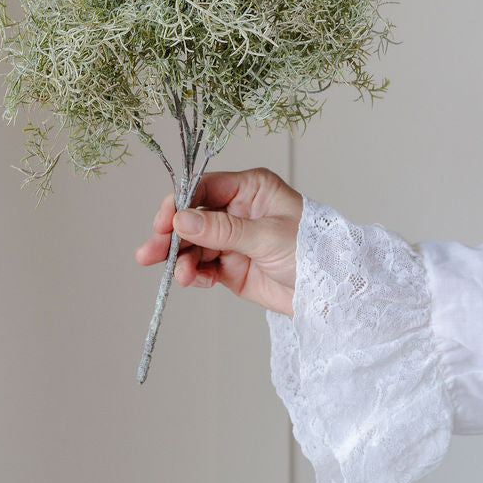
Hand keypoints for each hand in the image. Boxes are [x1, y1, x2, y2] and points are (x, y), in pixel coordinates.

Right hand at [135, 167, 301, 316]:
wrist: (333, 294)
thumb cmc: (314, 252)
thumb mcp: (267, 236)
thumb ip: (222, 229)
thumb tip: (181, 219)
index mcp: (250, 189)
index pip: (204, 188)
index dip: (179, 204)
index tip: (163, 224)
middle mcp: (238, 211)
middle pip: (192, 218)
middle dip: (170, 236)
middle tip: (150, 252)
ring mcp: (233, 240)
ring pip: (194, 245)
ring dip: (181, 260)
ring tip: (178, 276)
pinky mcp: (232, 266)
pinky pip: (203, 267)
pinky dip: (194, 274)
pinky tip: (192, 281)